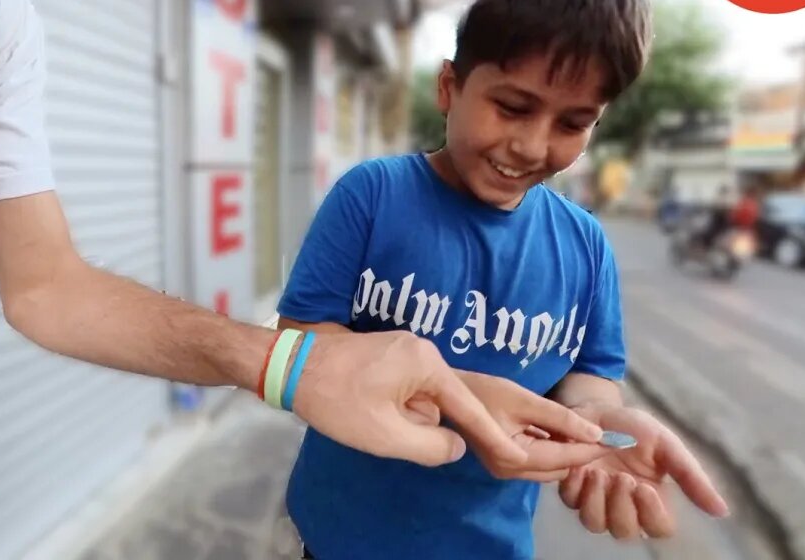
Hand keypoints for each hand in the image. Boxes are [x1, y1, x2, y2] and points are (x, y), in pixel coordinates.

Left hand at [291, 331, 528, 467]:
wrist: (287, 365)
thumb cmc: (336, 399)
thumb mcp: (385, 434)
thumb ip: (430, 446)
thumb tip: (456, 445)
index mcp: (426, 362)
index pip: (468, 405)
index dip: (491, 435)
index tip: (518, 455)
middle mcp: (420, 348)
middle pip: (441, 402)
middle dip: (418, 424)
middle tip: (379, 425)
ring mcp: (401, 348)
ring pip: (420, 398)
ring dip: (401, 416)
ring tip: (363, 415)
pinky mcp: (384, 354)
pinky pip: (404, 388)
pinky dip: (391, 406)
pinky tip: (363, 408)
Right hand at [445, 371, 609, 480]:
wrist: (447, 392)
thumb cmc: (483, 390)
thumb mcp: (525, 400)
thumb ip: (562, 418)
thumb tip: (598, 433)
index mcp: (515, 458)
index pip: (566, 459)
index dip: (594, 448)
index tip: (619, 438)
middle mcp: (510, 472)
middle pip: (560, 469)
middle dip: (582, 452)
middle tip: (603, 432)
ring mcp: (505, 471)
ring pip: (551, 469)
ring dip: (568, 452)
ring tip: (584, 431)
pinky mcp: (504, 464)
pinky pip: (538, 463)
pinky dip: (553, 451)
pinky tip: (562, 433)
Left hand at [559, 406, 729, 540]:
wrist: (598, 407)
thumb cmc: (635, 427)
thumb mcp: (667, 446)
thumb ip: (691, 478)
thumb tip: (723, 512)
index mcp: (652, 499)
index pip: (659, 528)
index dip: (652, 515)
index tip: (644, 487)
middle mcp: (624, 505)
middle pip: (625, 532)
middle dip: (622, 507)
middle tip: (622, 477)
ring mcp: (596, 499)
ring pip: (595, 523)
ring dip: (597, 500)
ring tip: (599, 472)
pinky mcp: (572, 488)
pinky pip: (571, 502)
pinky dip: (576, 487)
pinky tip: (581, 468)